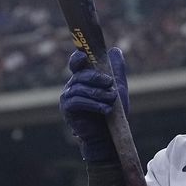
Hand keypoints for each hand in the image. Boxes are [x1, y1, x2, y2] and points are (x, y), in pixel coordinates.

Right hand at [59, 47, 128, 161]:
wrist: (108, 135)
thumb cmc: (112, 112)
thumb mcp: (118, 88)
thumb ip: (116, 70)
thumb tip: (115, 50)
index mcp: (83, 77)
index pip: (76, 62)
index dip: (78, 57)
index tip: (84, 56)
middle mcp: (73, 85)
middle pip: (81, 74)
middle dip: (97, 77)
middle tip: (110, 83)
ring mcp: (68, 97)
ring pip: (80, 88)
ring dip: (98, 93)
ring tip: (112, 100)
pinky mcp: (68, 109)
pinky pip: (78, 101)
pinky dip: (93, 104)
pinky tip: (106, 109)